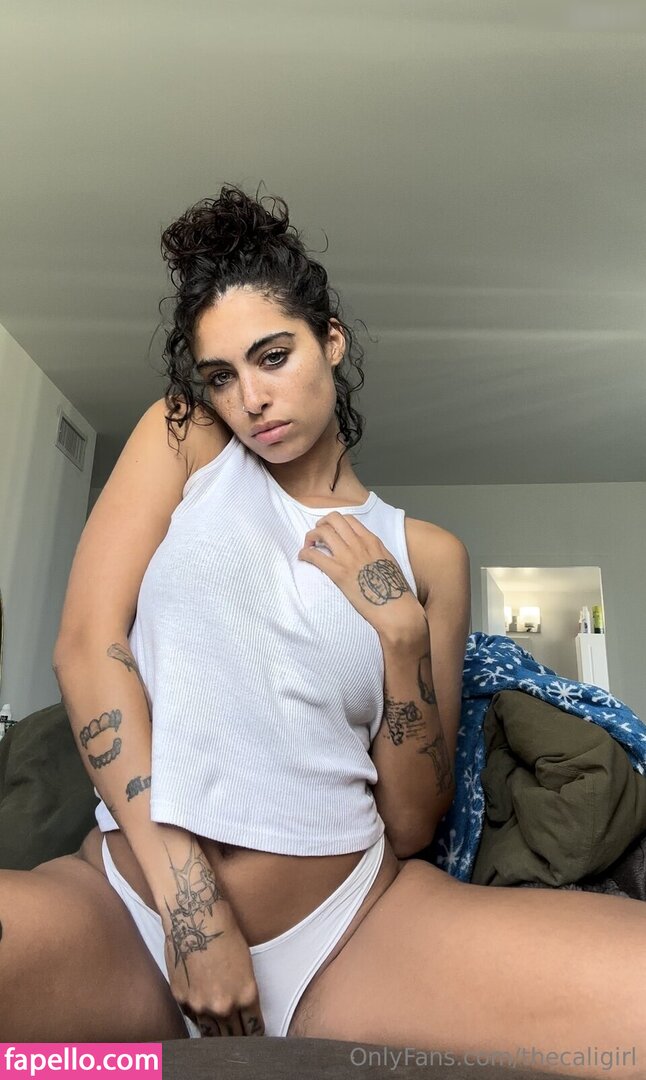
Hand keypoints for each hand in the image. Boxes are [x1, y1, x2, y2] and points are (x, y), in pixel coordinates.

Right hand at [159, 843, 264, 1036]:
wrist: (195, 915)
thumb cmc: (225, 931)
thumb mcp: (245, 964)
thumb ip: (241, 993)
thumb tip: (238, 1010)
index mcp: (246, 995)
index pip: (253, 1030)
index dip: (253, 1034)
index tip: (252, 1035)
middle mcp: (224, 1005)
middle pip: (232, 1037)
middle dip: (236, 1037)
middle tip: (238, 1037)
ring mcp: (200, 1005)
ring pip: (211, 1033)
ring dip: (217, 1033)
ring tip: (221, 1033)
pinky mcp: (181, 999)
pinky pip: (193, 1018)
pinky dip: (198, 1017)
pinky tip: (203, 1014)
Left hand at [297, 512, 426, 640]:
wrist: (395, 608)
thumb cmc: (394, 589)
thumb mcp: (388, 561)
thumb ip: (374, 552)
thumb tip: (364, 551)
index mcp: (372, 540)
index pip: (348, 519)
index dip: (334, 522)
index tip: (329, 531)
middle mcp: (359, 544)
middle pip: (333, 519)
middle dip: (321, 524)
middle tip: (316, 536)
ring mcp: (348, 557)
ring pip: (322, 532)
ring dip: (311, 536)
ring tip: (308, 546)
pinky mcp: (338, 572)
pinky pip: (315, 555)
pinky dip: (305, 553)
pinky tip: (303, 558)